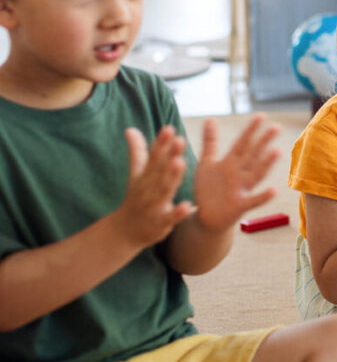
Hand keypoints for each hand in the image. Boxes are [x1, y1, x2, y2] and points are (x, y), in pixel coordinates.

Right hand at [114, 126, 192, 246]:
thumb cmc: (135, 198)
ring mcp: (153, 206)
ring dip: (171, 177)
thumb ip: (137, 152)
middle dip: (169, 155)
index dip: (160, 143)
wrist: (124, 232)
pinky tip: (188, 205)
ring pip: (164, 190)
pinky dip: (178, 212)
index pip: (153, 157)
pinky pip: (170, 217)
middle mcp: (147, 189)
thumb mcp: (135, 176)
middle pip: (159, 170)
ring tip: (180, 162)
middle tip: (180, 140)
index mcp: (144, 176)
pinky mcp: (160, 223)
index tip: (169, 128)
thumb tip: (130, 128)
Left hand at [193, 115, 280, 231]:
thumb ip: (210, 141)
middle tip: (277, 127)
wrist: (205, 217)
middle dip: (263, 141)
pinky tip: (274, 190)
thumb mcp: (207, 163)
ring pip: (256, 174)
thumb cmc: (209, 189)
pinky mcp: (239, 206)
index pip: (242, 143)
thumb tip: (210, 118)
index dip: (250, 130)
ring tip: (277, 151)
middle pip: (253, 155)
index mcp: (230, 162)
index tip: (261, 116)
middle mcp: (239, 174)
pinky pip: (253, 201)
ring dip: (266, 164)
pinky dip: (263, 196)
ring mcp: (241, 189)